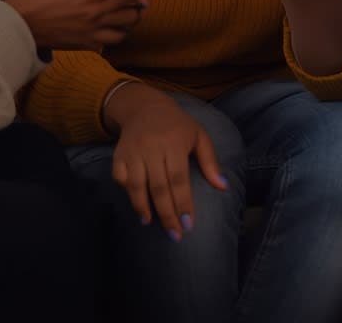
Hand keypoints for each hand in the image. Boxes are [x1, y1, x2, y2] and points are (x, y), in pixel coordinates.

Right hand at [2, 0, 150, 49]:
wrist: (17, 24)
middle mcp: (99, 13)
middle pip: (134, 1)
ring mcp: (95, 31)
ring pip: (129, 24)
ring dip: (135, 10)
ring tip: (132, 0)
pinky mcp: (88, 44)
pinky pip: (114, 39)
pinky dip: (121, 29)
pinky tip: (116, 20)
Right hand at [105, 84, 228, 239]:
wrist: (145, 106)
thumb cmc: (177, 125)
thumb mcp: (198, 135)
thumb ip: (210, 161)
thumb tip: (223, 187)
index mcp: (174, 143)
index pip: (178, 179)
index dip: (183, 203)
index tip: (188, 225)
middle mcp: (152, 147)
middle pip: (158, 186)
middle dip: (167, 214)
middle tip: (175, 235)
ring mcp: (133, 150)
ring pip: (136, 184)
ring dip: (143, 206)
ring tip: (151, 223)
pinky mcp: (119, 153)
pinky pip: (119, 176)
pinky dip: (126, 191)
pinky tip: (136, 203)